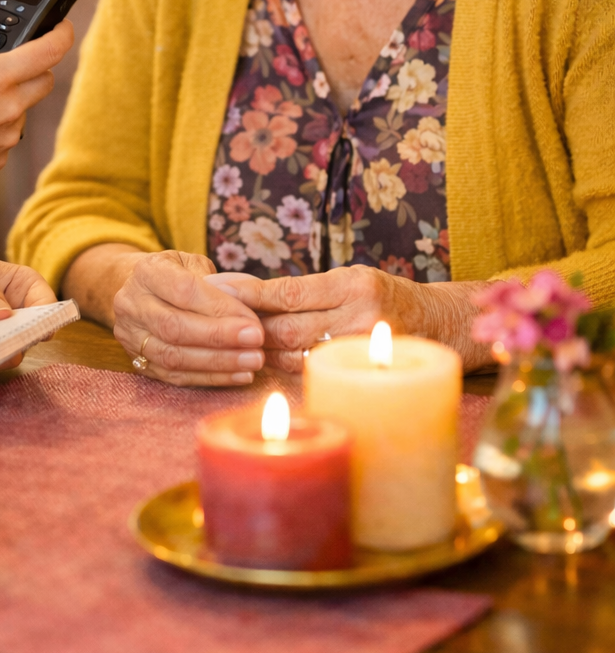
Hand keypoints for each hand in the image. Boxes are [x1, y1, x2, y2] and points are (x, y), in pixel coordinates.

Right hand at [0, 0, 73, 198]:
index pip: (50, 51)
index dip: (61, 33)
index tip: (61, 26)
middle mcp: (8, 109)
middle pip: (46, 79)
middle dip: (34, 66)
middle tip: (8, 61)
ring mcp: (6, 137)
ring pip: (27, 108)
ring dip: (13, 97)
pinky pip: (9, 133)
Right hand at [111, 250, 265, 386]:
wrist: (139, 292)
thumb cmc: (177, 275)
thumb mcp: (192, 264)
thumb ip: (216, 282)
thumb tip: (247, 307)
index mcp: (146, 272)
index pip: (184, 291)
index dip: (220, 307)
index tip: (252, 319)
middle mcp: (132, 304)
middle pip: (175, 327)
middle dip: (220, 337)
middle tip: (257, 342)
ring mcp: (131, 336)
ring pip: (173, 356)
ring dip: (218, 362)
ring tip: (252, 361)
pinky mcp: (138, 362)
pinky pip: (174, 376)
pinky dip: (209, 378)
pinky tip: (238, 375)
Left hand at [208, 265, 480, 373]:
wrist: (440, 326)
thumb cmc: (386, 296)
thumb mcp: (352, 278)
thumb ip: (308, 290)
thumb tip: (250, 298)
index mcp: (354, 285)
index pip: (288, 293)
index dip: (249, 295)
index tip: (217, 290)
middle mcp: (361, 318)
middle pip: (287, 330)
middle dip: (247, 329)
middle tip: (214, 323)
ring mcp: (364, 351)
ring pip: (295, 358)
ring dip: (260, 353)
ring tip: (232, 345)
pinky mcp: (364, 374)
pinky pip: (313, 374)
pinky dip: (284, 369)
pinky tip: (264, 364)